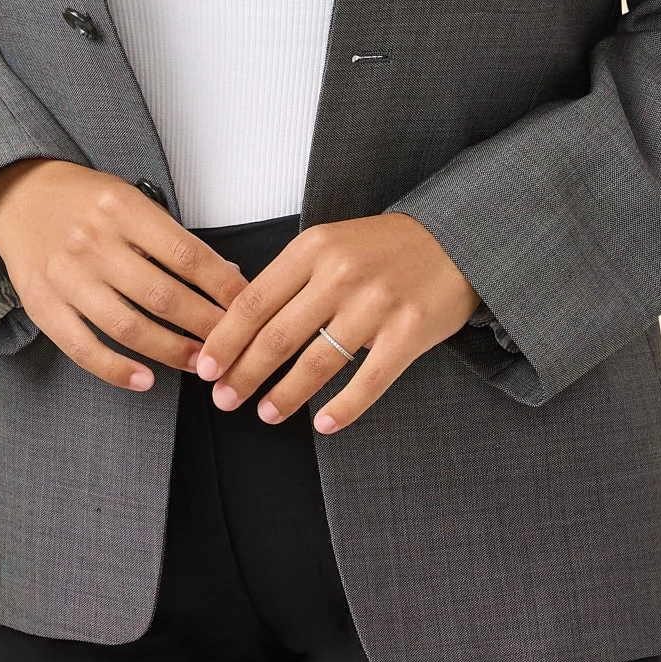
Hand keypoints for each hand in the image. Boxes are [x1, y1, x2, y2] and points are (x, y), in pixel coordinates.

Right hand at [0, 159, 248, 392]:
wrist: (16, 194)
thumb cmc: (83, 199)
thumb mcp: (130, 199)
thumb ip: (171, 238)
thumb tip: (226, 275)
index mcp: (122, 208)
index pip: (187, 254)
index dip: (223, 286)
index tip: (248, 307)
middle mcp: (93, 242)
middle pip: (162, 295)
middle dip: (205, 326)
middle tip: (233, 346)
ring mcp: (65, 276)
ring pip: (127, 326)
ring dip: (171, 351)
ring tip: (201, 364)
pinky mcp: (42, 305)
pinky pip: (82, 347)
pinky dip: (116, 370)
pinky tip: (145, 380)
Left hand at [193, 213, 478, 434]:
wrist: (453, 238)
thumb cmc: (383, 248)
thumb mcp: (331, 244)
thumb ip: (291, 278)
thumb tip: (239, 325)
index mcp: (314, 248)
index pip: (255, 301)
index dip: (225, 340)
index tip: (206, 367)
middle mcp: (341, 274)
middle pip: (277, 336)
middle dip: (244, 374)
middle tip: (225, 399)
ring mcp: (377, 304)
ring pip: (317, 362)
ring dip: (285, 395)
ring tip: (266, 413)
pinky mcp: (409, 332)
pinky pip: (368, 381)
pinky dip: (343, 408)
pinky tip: (323, 423)